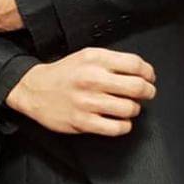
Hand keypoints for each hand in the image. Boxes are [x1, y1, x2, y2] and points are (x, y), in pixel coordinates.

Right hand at [7, 49, 155, 134]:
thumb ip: (112, 61)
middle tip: (146, 94)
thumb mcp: (86, 56)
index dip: (149, 73)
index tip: (149, 78)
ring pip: (129, 109)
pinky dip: (124, 125)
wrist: (34, 89)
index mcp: (95, 59)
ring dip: (134, 109)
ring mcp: (87, 102)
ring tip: (127, 107)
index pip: (136, 65)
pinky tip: (118, 120)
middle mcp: (92, 79)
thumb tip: (142, 72)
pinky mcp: (83, 122)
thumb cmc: (64, 74)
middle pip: (137, 87)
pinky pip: (117, 128)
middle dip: (148, 92)